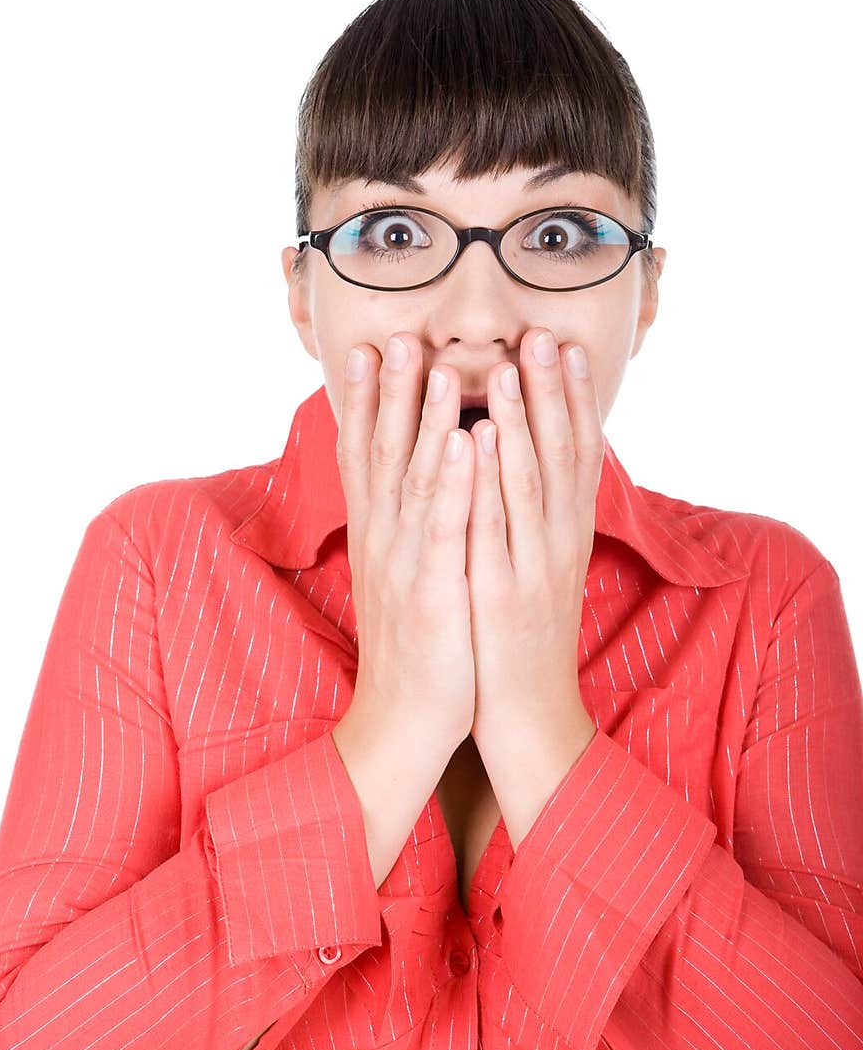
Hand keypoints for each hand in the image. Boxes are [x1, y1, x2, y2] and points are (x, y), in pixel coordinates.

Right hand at [335, 334, 475, 761]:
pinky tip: (466, 440)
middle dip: (389, 389)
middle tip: (395, 331)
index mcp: (377, 532)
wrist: (403, 719)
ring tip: (433, 364)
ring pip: (414, 477)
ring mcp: (406, 562)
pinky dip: (453, 481)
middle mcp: (383, 538)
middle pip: (382, 451)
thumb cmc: (414, 643)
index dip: (362, 401)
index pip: (363, 454)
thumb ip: (401, 524)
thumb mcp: (400, 574)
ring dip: (423, 418)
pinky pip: (444, 527)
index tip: (365, 348)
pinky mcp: (434, 591)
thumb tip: (406, 480)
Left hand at [465, 327, 601, 778]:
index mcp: (565, 534)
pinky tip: (474, 445)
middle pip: (558, 455)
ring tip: (507, 368)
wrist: (529, 717)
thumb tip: (531, 467)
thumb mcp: (539, 569)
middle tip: (542, 333)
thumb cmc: (523, 638)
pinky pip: (493, 530)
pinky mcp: (501, 596)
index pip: (575, 453)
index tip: (564, 344)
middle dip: (550, 391)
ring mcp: (531, 568)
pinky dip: (486, 484)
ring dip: (520, 423)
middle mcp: (557, 543)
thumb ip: (537, 518)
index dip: (573, 398)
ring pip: (527, 484)